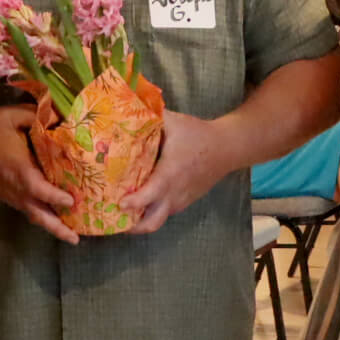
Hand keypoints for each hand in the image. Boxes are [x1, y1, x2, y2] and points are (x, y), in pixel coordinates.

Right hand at [0, 105, 78, 243]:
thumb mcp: (12, 116)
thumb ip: (36, 116)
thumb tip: (60, 117)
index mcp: (19, 170)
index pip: (39, 189)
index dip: (56, 197)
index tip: (72, 201)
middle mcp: (16, 188)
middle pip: (38, 214)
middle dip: (57, 228)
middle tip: (75, 239)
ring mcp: (10, 195)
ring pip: (33, 215)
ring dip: (52, 227)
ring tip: (70, 235)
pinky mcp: (6, 197)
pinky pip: (27, 210)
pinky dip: (41, 216)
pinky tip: (53, 217)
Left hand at [121, 110, 228, 235]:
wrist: (227, 148)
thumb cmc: (198, 135)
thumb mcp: (174, 122)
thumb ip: (150, 117)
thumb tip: (126, 112)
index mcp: (170, 174)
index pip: (149, 195)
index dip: (133, 202)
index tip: (118, 202)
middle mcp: (174, 193)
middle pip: (152, 223)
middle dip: (132, 227)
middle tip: (112, 218)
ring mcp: (180, 200)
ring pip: (157, 220)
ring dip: (139, 221)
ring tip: (120, 213)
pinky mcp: (184, 201)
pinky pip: (165, 212)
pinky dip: (150, 212)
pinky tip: (139, 203)